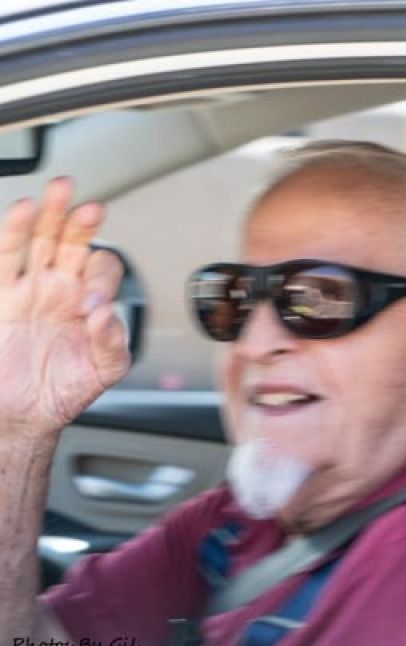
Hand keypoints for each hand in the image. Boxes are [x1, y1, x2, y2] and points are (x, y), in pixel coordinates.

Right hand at [0, 177, 128, 435]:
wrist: (24, 414)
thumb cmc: (65, 389)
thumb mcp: (104, 370)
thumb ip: (113, 343)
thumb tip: (106, 315)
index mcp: (89, 301)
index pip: (101, 269)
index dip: (100, 277)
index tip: (91, 303)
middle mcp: (60, 288)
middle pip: (72, 242)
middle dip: (80, 222)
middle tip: (91, 206)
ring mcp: (29, 288)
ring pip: (39, 240)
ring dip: (49, 214)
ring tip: (60, 190)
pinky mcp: (1, 295)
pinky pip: (5, 259)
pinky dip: (12, 233)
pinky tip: (23, 211)